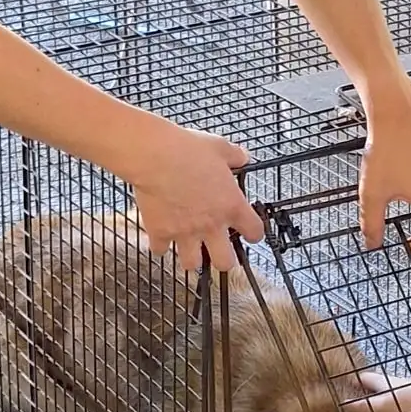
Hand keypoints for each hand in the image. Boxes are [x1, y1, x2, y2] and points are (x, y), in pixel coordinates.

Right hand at [124, 116, 261, 269]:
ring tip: (190, 249)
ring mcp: (185, 232)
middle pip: (225, 263)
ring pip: (192, 264)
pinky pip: (160, 250)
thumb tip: (242, 156)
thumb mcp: (220, 147)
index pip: (254, 232)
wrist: (155, 156)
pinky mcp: (160, 232)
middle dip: (223, 260)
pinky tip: (162, 236)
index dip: (253, 234)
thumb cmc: (187, 150)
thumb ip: (235, 156)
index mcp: (231, 205)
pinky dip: (161, 245)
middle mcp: (211, 225)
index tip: (249, 233)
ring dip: (192, 258)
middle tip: (219, 251)